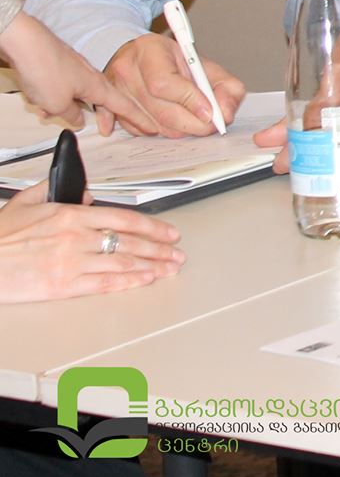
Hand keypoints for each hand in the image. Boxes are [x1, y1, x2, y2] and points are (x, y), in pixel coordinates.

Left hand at [0, 11, 159, 136]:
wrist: (24, 42)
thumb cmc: (45, 68)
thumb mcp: (58, 104)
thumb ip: (71, 115)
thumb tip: (77, 120)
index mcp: (98, 86)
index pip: (124, 106)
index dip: (138, 118)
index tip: (151, 126)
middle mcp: (90, 76)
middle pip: (102, 101)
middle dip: (104, 116)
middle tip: (108, 129)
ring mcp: (74, 69)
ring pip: (78, 95)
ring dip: (70, 107)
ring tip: (51, 113)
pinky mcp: (57, 65)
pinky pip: (62, 87)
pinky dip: (55, 97)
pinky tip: (40, 100)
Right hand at [0, 181, 185, 302]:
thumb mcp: (26, 202)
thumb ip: (56, 190)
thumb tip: (82, 191)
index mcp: (70, 214)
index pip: (123, 218)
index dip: (152, 226)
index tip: (169, 232)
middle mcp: (76, 237)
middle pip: (129, 242)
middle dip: (159, 248)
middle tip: (176, 253)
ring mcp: (71, 262)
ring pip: (122, 262)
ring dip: (152, 266)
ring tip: (169, 268)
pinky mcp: (62, 286)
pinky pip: (104, 283)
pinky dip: (128, 281)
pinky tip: (144, 280)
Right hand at [102, 32, 245, 137]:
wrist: (141, 56)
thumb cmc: (173, 61)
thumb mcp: (205, 65)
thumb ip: (226, 87)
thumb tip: (226, 113)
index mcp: (150, 50)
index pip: (165, 83)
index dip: (191, 101)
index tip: (211, 113)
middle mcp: (126, 69)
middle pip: (160, 110)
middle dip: (192, 124)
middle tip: (210, 125)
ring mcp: (114, 91)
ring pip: (152, 126)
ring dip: (177, 129)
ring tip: (188, 116)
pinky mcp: (108, 108)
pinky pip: (138, 131)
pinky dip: (157, 131)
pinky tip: (166, 119)